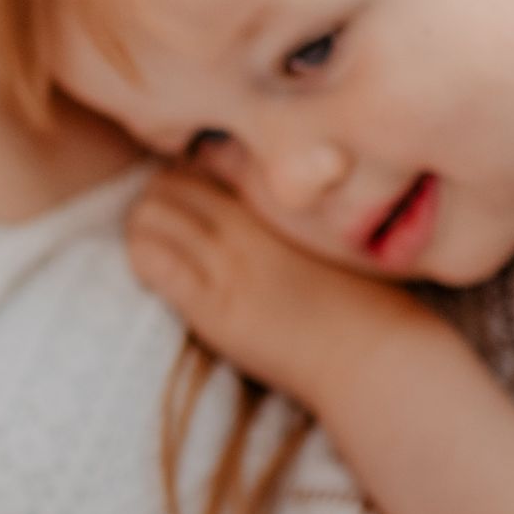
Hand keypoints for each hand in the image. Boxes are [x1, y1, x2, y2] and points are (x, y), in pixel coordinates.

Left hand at [127, 166, 417, 409]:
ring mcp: (227, 261)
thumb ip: (289, 210)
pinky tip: (154, 271)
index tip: (188, 192)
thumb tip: (252, 201)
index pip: (204, 160)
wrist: (371, 353)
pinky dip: (142, 257)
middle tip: (164, 220)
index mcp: (276, 198)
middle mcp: (247, 220)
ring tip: (153, 243)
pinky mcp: (212, 305)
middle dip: (158, 195)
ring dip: (143, 224)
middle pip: (170, 180)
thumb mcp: (328, 233)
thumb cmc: (361, 298)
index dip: (187, 174)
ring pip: (151, 214)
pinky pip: (154, 262)